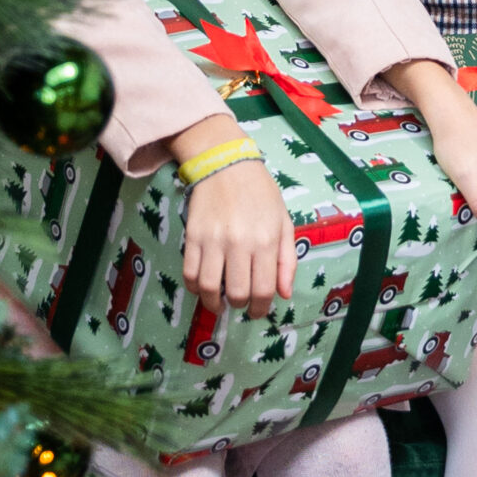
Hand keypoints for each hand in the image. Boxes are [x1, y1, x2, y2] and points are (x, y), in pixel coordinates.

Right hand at [180, 153, 297, 312]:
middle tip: (240, 302)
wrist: (226, 165)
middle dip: (240, 305)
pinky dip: (195, 288)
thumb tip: (284, 294)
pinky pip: (189, 273)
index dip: (260, 309)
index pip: (263, 290)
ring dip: (214, 303)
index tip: (258, 312)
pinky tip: (203, 287)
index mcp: (266, 241)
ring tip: (220, 302)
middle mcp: (240, 243)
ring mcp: (213, 240)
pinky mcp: (192, 236)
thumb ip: (287, 261)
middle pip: (237, 293)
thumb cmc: (261, 194)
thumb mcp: (284, 223)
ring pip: (209, 288)